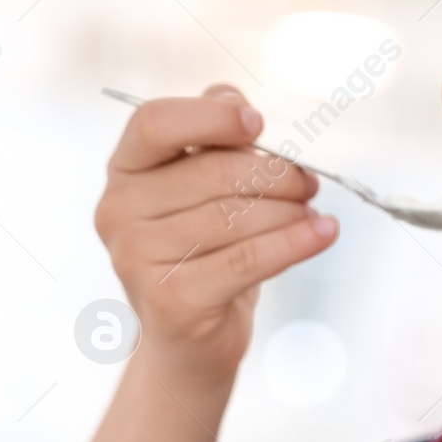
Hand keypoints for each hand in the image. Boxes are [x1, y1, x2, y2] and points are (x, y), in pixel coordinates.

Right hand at [95, 84, 336, 385]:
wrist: (188, 345)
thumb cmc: (202, 256)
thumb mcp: (202, 192)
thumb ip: (212, 139)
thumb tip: (231, 97)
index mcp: (123, 172)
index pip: (155, 123)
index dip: (210, 117)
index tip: (257, 125)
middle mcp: (117, 213)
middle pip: (210, 173)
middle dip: (274, 174)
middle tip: (309, 183)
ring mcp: (137, 259)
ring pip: (235, 218)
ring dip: (289, 211)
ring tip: (314, 212)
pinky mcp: (171, 299)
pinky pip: (248, 259)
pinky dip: (295, 243)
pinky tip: (324, 232)